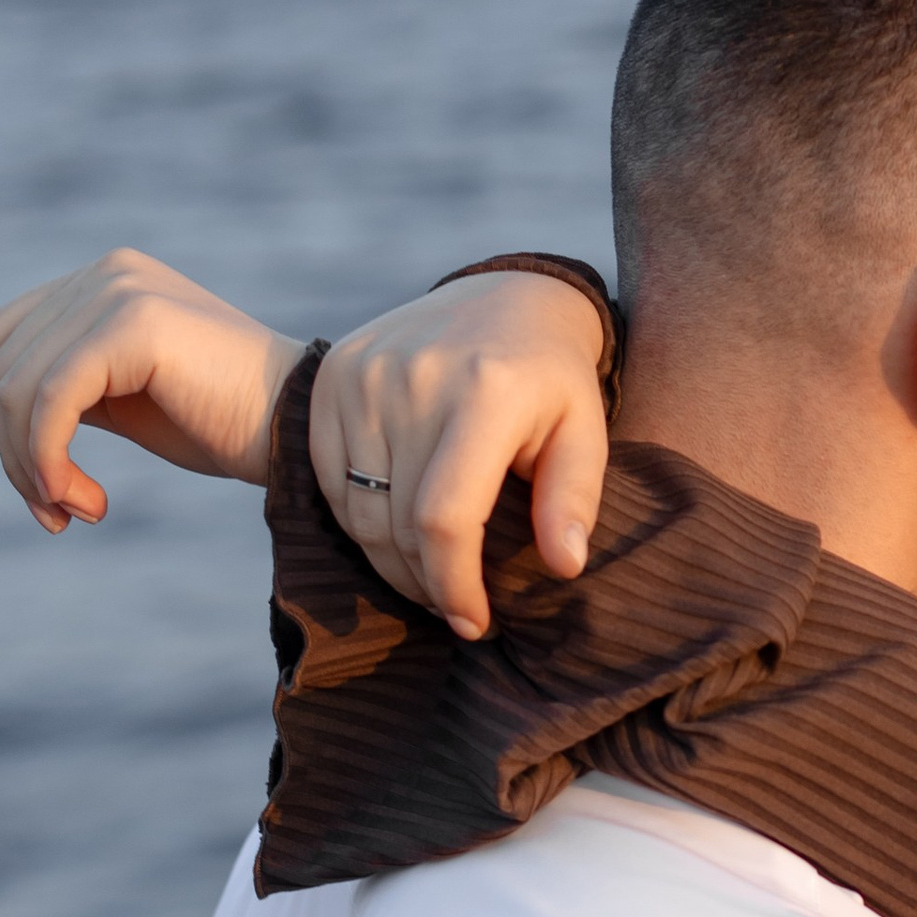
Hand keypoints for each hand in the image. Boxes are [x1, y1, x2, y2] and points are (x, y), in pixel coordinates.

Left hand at [0, 251, 299, 528]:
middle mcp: (106, 272)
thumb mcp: (129, 403)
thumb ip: (69, 393)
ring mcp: (118, 289)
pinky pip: (49, 399)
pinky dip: (48, 458)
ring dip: (32, 468)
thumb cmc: (228, 427)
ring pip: (17, 387)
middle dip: (11, 454)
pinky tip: (80, 500)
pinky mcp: (133, 320)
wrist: (304, 432)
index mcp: (103, 282)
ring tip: (75, 513)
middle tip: (52, 517)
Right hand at [311, 269, 611, 638]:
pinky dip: (362, 522)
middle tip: (457, 607)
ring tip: (432, 578)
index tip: (474, 622)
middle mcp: (415, 379)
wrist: (503, 294)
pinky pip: (331, 481)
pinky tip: (399, 533)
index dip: (453, 584)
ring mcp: (364, 375)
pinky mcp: (333, 377)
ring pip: (360, 510)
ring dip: (392, 562)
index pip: (446, 517)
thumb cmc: (552, 378)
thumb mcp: (585, 430)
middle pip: (398, 523)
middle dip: (427, 583)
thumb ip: (573, 498)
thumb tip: (565, 566)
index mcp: (484, 392)